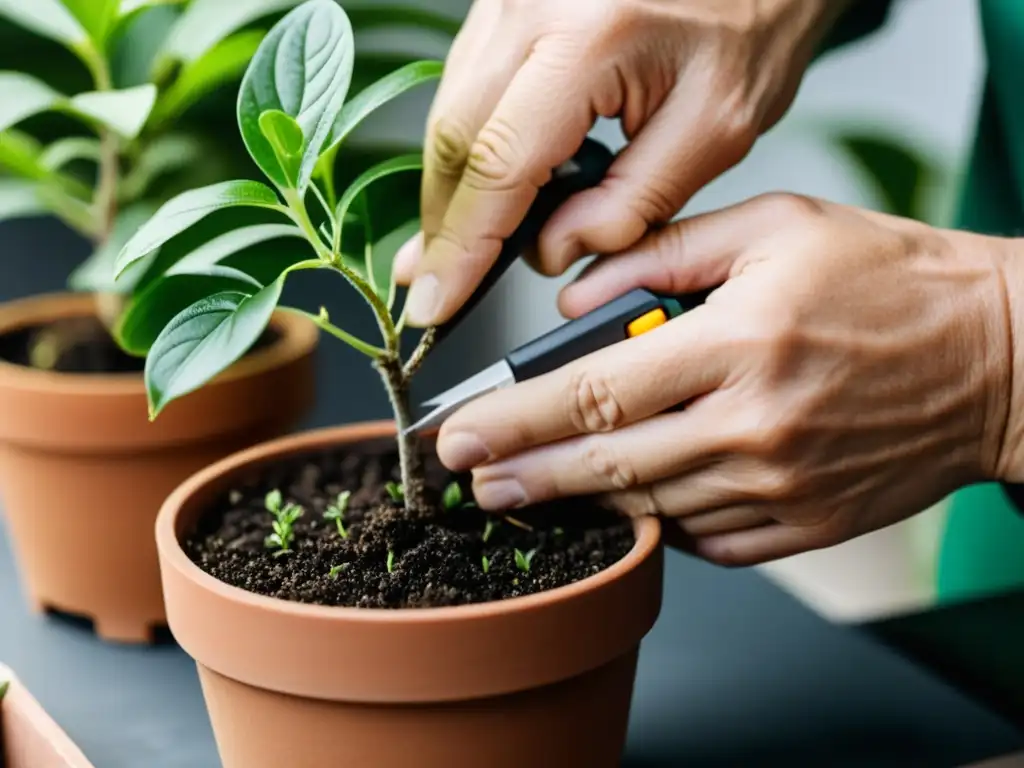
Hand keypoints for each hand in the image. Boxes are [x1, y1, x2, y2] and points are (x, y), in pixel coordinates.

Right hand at [394, 0, 850, 325]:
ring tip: (461, 249)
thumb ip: (636, 201)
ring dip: (454, 190)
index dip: (464, 248)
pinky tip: (485, 189)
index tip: (438, 301)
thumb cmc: (750, 20)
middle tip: (442, 287)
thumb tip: (555, 249)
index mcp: (590, 39)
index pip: (500, 164)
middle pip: (453, 140)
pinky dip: (470, 149)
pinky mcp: (506, 4)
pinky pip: (467, 87)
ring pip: (449, 114)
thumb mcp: (717, 127)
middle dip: (446, 227)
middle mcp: (530, 8)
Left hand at [433, 193, 1017, 565]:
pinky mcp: (804, 525)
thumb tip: (575, 302)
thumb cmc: (887, 280)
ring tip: (529, 490)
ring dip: (580, 503)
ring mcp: (780, 486)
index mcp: (740, 343)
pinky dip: (658, 525)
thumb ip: (661, 256)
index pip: (594, 395)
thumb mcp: (773, 227)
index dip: (512, 421)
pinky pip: (706, 541)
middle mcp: (754, 426)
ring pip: (650, 509)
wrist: (997, 357)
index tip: (459, 437)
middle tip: (471, 483)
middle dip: (523, 479)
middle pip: (606, 468)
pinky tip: (628, 504)